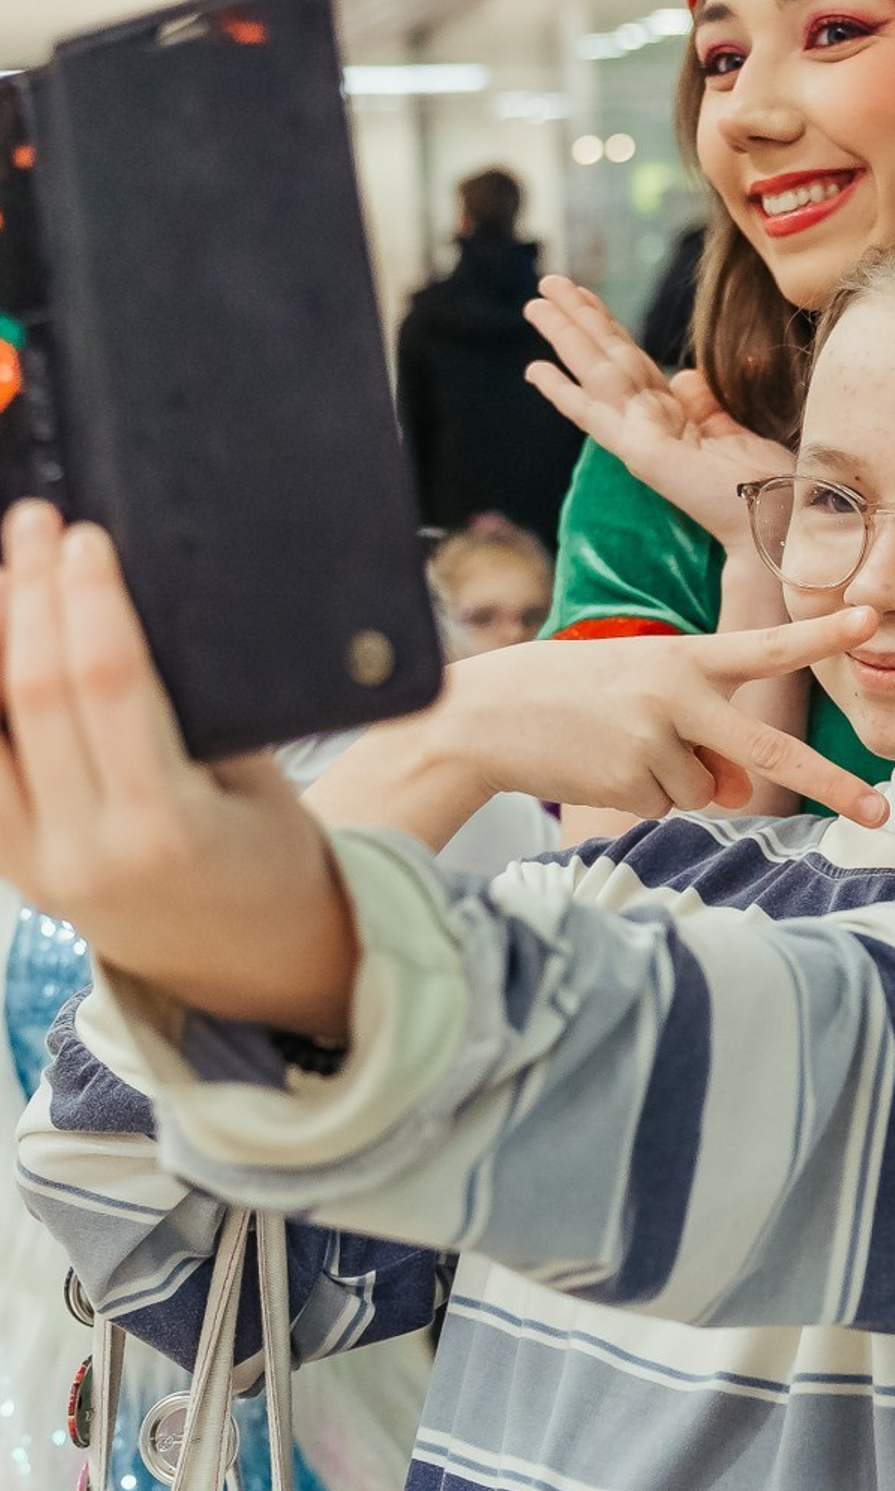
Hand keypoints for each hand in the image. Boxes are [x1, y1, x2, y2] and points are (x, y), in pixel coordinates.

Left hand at [0, 502, 356, 1035]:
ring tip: (2, 572)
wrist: (250, 962)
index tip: (85, 541)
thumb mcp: (264, 786)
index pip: (107, 687)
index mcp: (168, 828)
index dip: (89, 603)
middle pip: (31, 695)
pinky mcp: (9, 865)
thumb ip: (198, 716)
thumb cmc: (272, 864)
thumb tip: (137, 620)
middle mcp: (87, 850)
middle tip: (34, 529)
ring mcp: (35, 864)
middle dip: (30, 595)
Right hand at [309, 612, 893, 845]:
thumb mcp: (643, 692)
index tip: (871, 619)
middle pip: (772, 748)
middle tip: (883, 810)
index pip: (766, 644)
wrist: (480, 718)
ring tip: (615, 745)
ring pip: (708, 788)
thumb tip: (742, 792)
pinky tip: (601, 766)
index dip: (821, 632)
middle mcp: (679, 695)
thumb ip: (703, 730)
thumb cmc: (570, 695)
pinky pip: (669, 806)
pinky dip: (644, 796)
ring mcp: (657, 741)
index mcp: (684, 657)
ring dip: (674, 780)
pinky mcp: (633, 782)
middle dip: (831, 784)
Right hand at [524, 276, 789, 545]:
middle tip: (548, 281)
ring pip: (597, 374)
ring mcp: (641, 438)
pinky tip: (536, 370)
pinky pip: (595, 416)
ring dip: (567, 337)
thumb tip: (686, 375)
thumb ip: (706, 405)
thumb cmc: (766, 486)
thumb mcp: (736, 433)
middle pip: (608, 358)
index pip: (633, 362)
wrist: (777, 522)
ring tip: (536, 302)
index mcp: (674, 420)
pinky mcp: (641, 453)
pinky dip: (564, 393)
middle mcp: (651, 425)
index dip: (608, 327)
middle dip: (579, 319)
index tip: (584, 298)